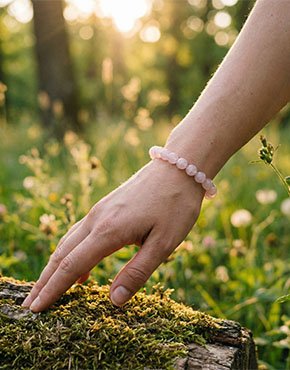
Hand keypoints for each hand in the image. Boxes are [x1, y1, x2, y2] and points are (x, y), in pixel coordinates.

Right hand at [22, 159, 203, 311]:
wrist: (179, 168)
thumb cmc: (176, 205)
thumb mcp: (164, 243)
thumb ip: (138, 272)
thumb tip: (114, 300)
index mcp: (109, 231)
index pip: (72, 266)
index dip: (53, 290)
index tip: (36, 309)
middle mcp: (97, 219)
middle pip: (62, 254)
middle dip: (45, 281)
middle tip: (30, 305)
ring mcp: (100, 210)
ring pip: (68, 242)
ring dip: (54, 266)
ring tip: (45, 287)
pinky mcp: (106, 206)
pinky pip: (80, 233)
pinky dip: (70, 252)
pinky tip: (79, 267)